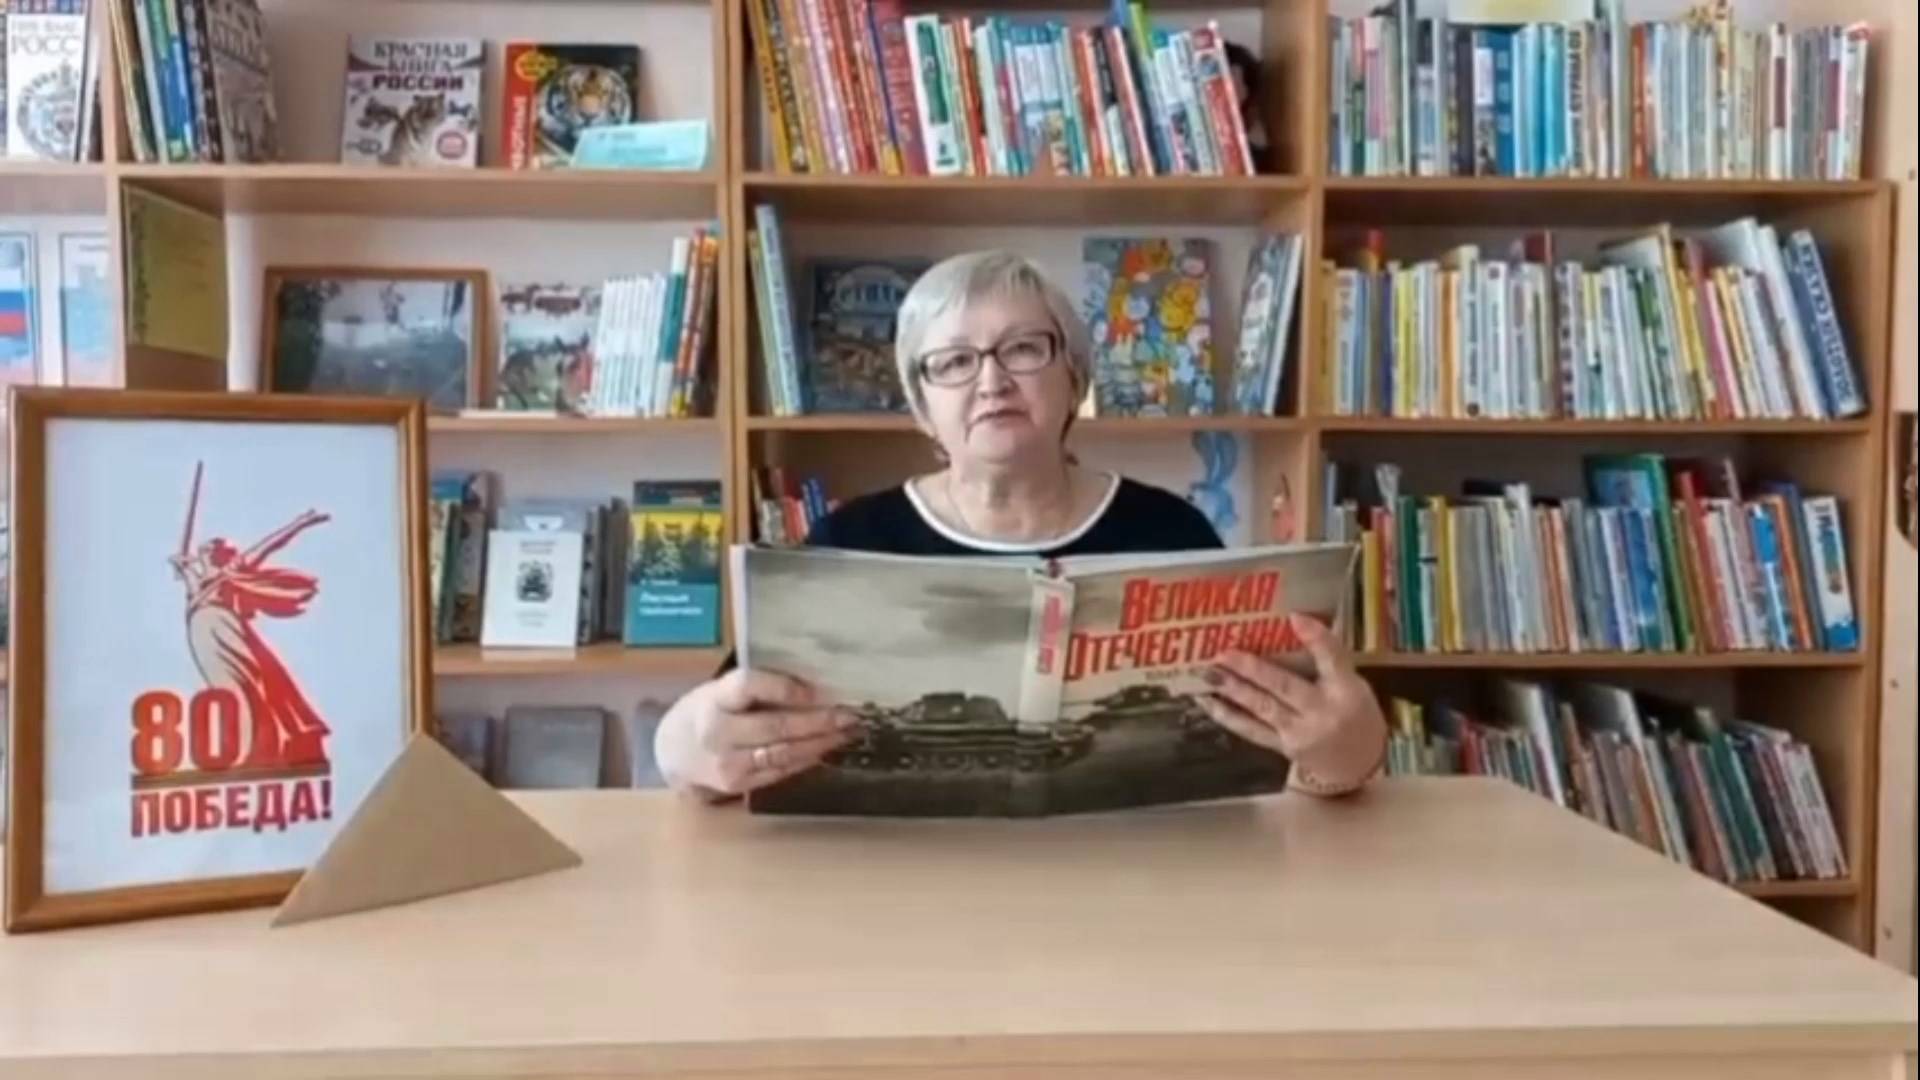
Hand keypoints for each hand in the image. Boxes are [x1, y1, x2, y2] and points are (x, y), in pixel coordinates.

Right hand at [653, 668, 861, 798]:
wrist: (673, 752)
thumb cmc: (708, 710)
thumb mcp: (722, 689)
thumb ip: (759, 687)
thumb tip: (815, 686)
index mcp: (714, 698)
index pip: (748, 686)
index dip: (784, 688)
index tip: (819, 690)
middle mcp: (718, 731)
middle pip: (775, 725)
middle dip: (818, 721)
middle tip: (850, 716)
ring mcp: (727, 762)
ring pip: (782, 753)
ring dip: (820, 744)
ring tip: (846, 733)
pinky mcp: (737, 785)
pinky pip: (780, 771)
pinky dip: (806, 760)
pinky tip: (826, 750)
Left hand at [1198, 614, 1386, 794]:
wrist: (1358, 766)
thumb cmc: (1355, 716)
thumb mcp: (1353, 683)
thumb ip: (1328, 656)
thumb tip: (1296, 619)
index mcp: (1346, 690)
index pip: (1332, 659)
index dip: (1316, 637)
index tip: (1294, 617)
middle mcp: (1322, 712)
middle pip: (1285, 686)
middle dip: (1251, 668)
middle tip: (1223, 652)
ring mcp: (1300, 733)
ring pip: (1263, 708)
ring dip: (1232, 690)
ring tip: (1208, 674)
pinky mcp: (1283, 748)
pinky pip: (1252, 730)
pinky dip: (1229, 716)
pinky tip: (1209, 703)